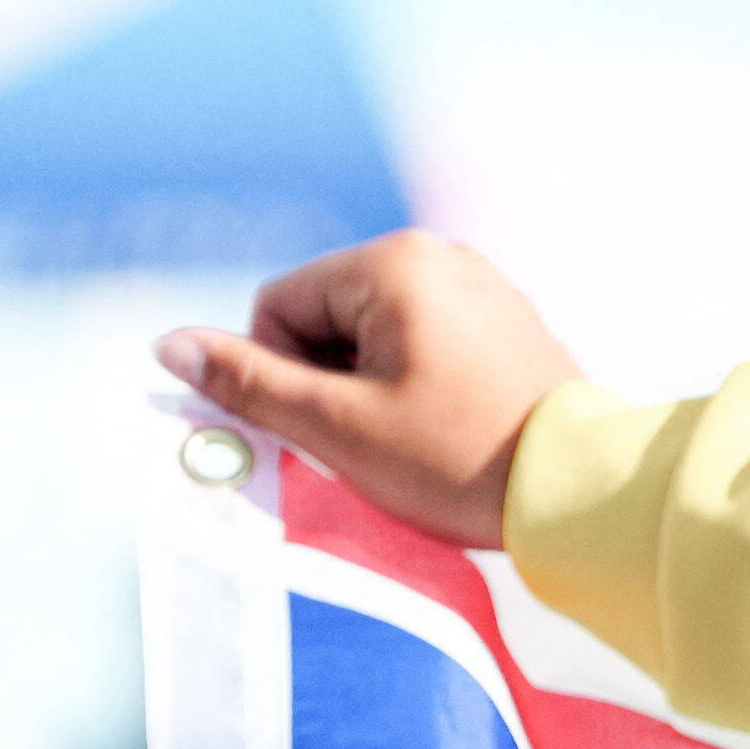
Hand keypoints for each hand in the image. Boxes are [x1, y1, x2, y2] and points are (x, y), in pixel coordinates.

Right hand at [156, 234, 583, 551]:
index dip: (279, 374)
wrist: (579, 491)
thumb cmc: (459, 458)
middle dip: (327, 380)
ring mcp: (481, 287)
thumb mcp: (336, 425)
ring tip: (417, 438)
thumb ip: (247, 382)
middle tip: (375, 438)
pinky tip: (445, 429)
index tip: (329, 423)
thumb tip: (170, 344)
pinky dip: (413, 388)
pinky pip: (424, 346)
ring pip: (372, 336)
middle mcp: (442, 256)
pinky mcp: (506, 324)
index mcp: (396, 262)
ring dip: (368, 389)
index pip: (278, 306)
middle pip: (326, 317)